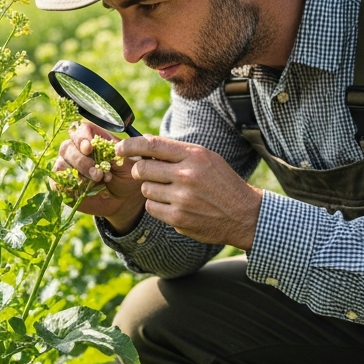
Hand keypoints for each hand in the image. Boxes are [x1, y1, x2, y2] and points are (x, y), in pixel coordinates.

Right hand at [54, 121, 145, 231]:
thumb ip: (119, 153)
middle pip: (67, 147)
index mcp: (93, 138)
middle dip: (81, 160)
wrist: (125, 198)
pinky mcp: (64, 184)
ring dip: (78, 174)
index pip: (79, 130)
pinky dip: (71, 186)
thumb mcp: (129, 163)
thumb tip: (112, 148)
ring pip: (61, 164)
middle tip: (98, 173)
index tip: (89, 148)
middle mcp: (76, 150)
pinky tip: (85, 190)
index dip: (81, 138)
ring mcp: (68, 167)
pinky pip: (59, 182)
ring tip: (97, 182)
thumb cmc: (127, 175)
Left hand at [116, 135, 261, 249]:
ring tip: (170, 191)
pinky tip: (173, 205)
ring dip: (151, 190)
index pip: (152, 145)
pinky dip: (157, 206)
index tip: (120, 148)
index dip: (130, 145)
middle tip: (146, 173)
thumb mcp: (206, 158)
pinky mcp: (178, 218)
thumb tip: (144, 145)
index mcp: (194, 156)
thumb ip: (177, 152)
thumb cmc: (222, 183)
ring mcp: (182, 198)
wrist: (243, 214)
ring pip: (145, 189)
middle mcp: (187, 175)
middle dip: (139, 170)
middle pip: (142, 169)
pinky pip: (152, 208)